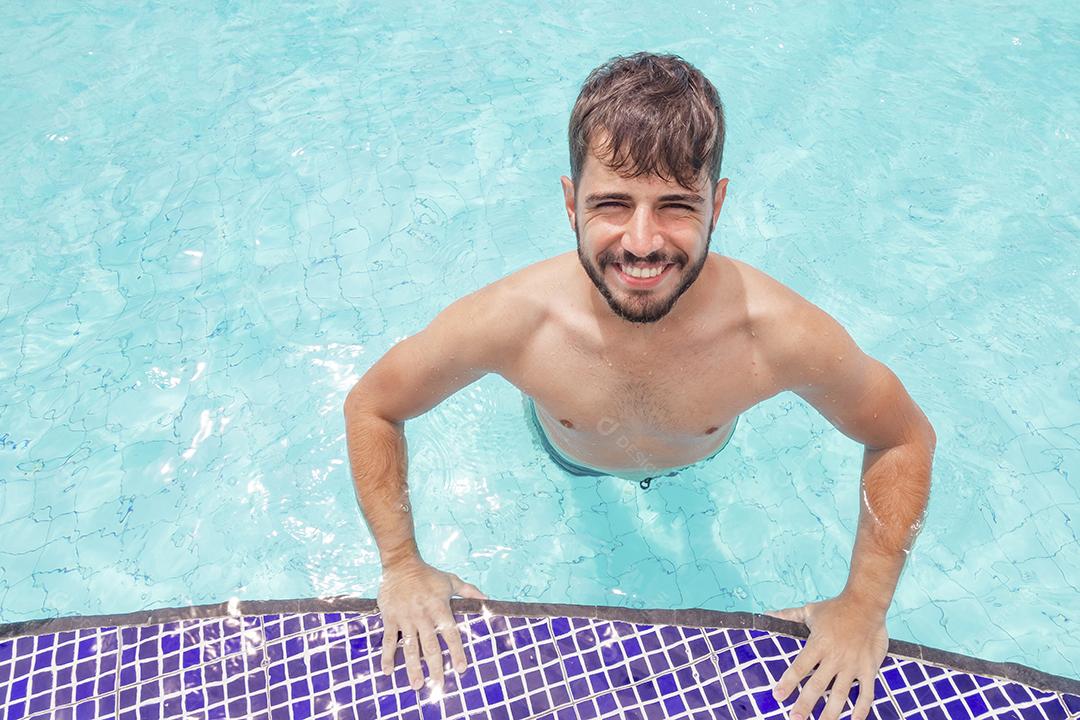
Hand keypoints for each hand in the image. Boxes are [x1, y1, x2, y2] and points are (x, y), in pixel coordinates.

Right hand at [376, 558, 486, 690]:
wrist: (400, 564)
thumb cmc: (428, 574)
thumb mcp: (450, 581)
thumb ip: (469, 592)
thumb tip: (488, 601)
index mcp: (439, 607)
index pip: (450, 634)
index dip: (456, 652)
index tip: (460, 669)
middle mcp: (422, 615)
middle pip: (430, 645)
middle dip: (435, 667)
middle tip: (438, 686)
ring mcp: (405, 617)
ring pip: (409, 647)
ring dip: (413, 667)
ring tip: (416, 685)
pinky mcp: (390, 618)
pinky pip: (389, 640)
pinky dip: (387, 656)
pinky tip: (388, 671)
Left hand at [766, 594, 888, 719]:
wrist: (866, 603)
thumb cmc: (836, 608)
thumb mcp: (809, 610)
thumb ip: (788, 615)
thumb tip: (766, 614)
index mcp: (818, 645)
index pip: (799, 667)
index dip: (787, 682)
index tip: (777, 696)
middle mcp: (834, 657)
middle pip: (817, 686)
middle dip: (805, 705)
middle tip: (794, 719)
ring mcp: (852, 665)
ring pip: (840, 694)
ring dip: (831, 713)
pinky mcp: (869, 668)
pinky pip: (867, 692)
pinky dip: (862, 709)